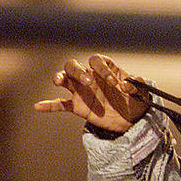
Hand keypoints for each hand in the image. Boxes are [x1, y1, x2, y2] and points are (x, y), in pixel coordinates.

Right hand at [33, 54, 148, 132]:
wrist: (132, 119)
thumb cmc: (136, 100)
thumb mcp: (142, 92)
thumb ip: (136, 85)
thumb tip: (126, 86)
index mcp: (105, 70)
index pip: (97, 61)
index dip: (103, 69)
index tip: (113, 83)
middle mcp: (90, 77)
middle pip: (74, 66)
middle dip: (77, 71)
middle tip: (87, 81)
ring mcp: (82, 91)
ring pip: (65, 79)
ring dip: (60, 77)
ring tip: (59, 81)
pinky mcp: (78, 106)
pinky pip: (60, 104)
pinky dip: (49, 105)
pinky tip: (38, 106)